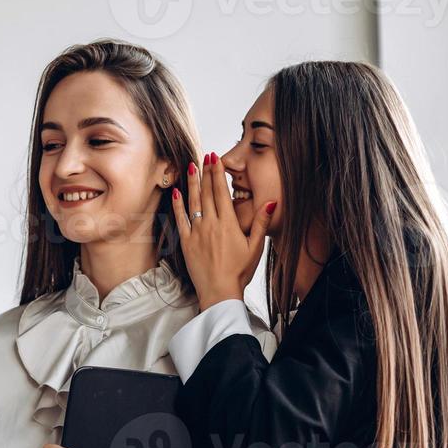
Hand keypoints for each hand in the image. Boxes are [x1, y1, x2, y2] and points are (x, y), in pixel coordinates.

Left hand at [170, 153, 275, 310]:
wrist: (219, 291)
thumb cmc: (239, 272)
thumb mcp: (255, 247)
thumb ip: (260, 222)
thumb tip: (271, 201)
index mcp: (229, 223)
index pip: (221, 192)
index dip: (217, 173)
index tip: (215, 158)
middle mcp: (211, 224)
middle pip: (207, 193)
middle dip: (205, 172)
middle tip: (204, 156)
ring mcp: (197, 233)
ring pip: (193, 202)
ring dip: (191, 184)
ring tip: (190, 167)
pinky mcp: (187, 243)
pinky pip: (181, 220)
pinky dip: (178, 205)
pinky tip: (176, 192)